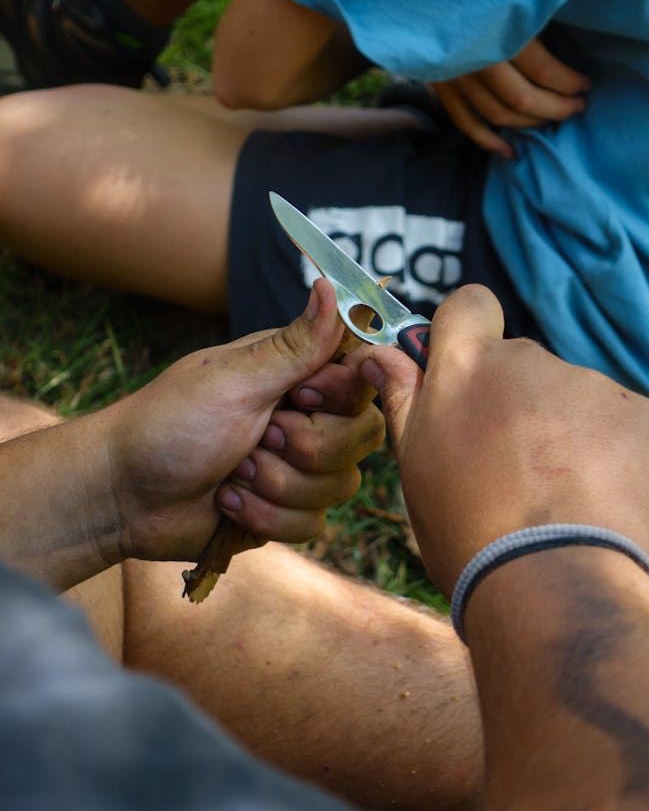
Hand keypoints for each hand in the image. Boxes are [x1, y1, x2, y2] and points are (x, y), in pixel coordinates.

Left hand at [106, 280, 383, 563]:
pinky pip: (314, 524)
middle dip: (304, 446)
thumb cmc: (169, 423)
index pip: (362, 377)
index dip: (342, 393)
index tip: (299, 397)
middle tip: (256, 438)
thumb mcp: (235, 380)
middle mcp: (306, 416)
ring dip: (277, 485)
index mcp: (296, 373)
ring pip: (340, 485)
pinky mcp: (287, 511)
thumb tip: (331, 286)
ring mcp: (300, 467)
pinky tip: (228, 501)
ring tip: (233, 471)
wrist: (124, 494)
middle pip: (362, 435)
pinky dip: (265, 517)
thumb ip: (296, 345)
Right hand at [358, 285, 648, 596]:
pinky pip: (618, 422)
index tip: (470, 372)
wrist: (553, 586)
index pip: (469, 304)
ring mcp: (590, 385)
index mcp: (465, 369)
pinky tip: (595, 499)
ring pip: (571, 397)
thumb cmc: (469, 533)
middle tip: (511, 469)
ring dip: (564, 431)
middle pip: (522, 364)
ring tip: (557, 497)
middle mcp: (528, 362)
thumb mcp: (417, 466)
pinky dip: (609, 452)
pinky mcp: (640, 414)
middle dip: (517, 402)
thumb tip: (379, 353)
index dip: (469, 330)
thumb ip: (404, 399)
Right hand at [431, 37, 589, 157]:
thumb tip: (569, 39)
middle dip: (556, 107)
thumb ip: (533, 13)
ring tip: (552, 119)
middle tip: (577, 106)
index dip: (569, 83)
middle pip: (522, 99)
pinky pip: (466, 123)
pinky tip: (510, 150)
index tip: (585, 84)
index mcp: (498, 32)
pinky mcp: (441, 86)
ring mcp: (455, 77)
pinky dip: (489, 141)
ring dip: (529, 123)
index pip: (543, 71)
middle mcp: (476, 60)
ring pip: (497, 115)